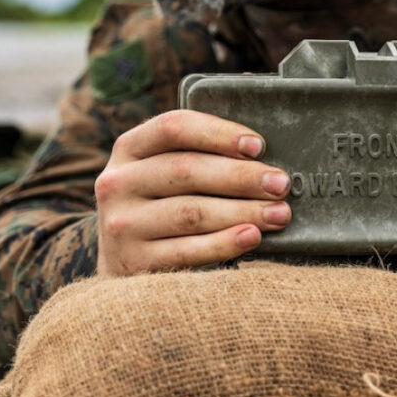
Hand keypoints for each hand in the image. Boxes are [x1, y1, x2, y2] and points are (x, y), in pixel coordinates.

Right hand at [95, 110, 291, 276]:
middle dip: (242, 176)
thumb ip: (196, 157)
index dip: (219, 133)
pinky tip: (252, 237)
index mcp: (129, 148)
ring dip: (243, 211)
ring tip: (279, 214)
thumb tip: (261, 156)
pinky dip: (224, 243)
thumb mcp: (160, 174)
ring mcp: (122, 224)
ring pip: (191, 212)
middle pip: (187, 169)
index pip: (174, 127)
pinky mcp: (132, 263)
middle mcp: (117, 182)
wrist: (116, 268)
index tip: (258, 146)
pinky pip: (186, 251)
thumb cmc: (158, 208)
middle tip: (280, 184)